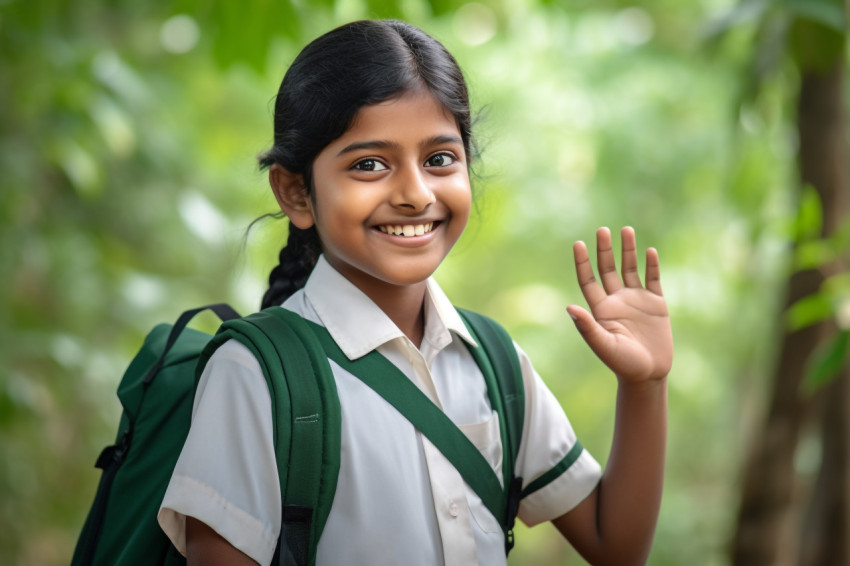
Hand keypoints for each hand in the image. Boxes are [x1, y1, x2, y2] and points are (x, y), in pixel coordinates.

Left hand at [567, 227, 672, 382]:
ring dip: (628, 250)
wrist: (649, 374)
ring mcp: (636, 300)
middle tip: (602, 230)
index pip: (588, 280)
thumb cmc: (623, 364)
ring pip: (630, 269)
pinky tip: (649, 252)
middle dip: (605, 249)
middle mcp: (616, 300)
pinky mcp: (656, 304)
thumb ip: (588, 327)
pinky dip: (651, 265)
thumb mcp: (604, 345)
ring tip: (626, 230)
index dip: (583, 262)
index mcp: (601, 309)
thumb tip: (569, 308)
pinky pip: (653, 279)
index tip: (578, 244)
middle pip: (607, 269)